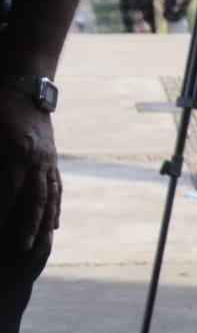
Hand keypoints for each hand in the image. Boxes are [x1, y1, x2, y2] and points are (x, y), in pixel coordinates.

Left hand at [0, 92, 61, 251]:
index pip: (7, 191)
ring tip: (42, 245)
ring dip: (45, 223)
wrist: (26, 84)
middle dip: (28, 226)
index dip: (3, 213)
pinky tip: (55, 224)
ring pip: (49, 197)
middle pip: (33, 200)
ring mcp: (48, 160)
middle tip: (22, 249)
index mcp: (16, 151)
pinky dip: (55, 207)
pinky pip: (56, 187)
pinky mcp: (52, 158)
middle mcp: (36, 160)